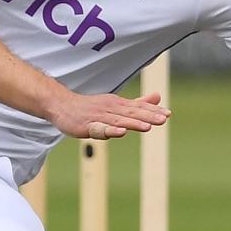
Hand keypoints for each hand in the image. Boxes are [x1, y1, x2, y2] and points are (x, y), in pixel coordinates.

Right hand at [45, 91, 170, 139]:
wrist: (62, 105)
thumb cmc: (91, 107)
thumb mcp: (116, 103)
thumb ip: (138, 103)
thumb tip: (158, 97)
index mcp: (118, 104)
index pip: (138, 108)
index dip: (153, 112)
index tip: (168, 114)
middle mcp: (111, 109)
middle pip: (131, 113)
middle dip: (148, 116)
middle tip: (164, 119)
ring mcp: (99, 117)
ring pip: (119, 121)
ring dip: (133, 123)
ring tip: (147, 126)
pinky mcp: (87, 126)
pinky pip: (100, 129)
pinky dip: (110, 130)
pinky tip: (120, 132)